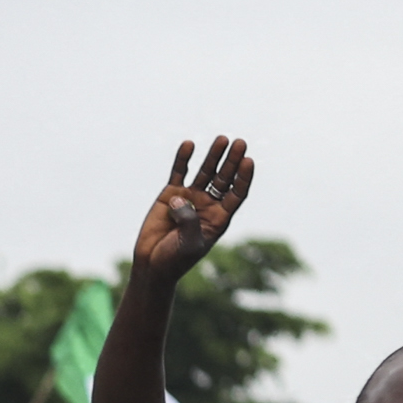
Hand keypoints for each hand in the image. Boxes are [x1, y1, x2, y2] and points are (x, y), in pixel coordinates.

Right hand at [132, 136, 254, 285]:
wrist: (153, 263)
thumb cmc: (176, 258)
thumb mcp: (188, 243)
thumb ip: (188, 221)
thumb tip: (181, 198)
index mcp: (220, 218)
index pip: (237, 194)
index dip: (243, 178)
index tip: (249, 161)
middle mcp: (208, 204)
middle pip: (224, 178)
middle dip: (232, 161)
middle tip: (241, 142)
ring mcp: (190, 197)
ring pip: (205, 172)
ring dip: (213, 156)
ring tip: (223, 139)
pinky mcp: (170, 194)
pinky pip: (179, 173)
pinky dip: (183, 159)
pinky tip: (190, 144)